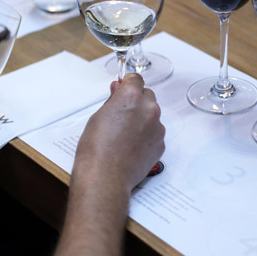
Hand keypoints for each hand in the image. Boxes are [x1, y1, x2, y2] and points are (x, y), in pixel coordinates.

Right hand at [75, 73, 164, 192]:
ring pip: (152, 115)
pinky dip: (146, 135)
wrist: (105, 176)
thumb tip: (118, 90)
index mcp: (131, 97)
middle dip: (136, 101)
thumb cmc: (96, 148)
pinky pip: (155, 132)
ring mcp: (157, 127)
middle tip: (120, 114)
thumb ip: (113, 100)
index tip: (122, 88)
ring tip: (124, 134)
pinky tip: (131, 145)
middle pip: (147, 95)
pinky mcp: (161, 144)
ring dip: (142, 118)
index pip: (136, 79)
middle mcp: (149, 109)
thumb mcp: (98, 116)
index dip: (127, 84)